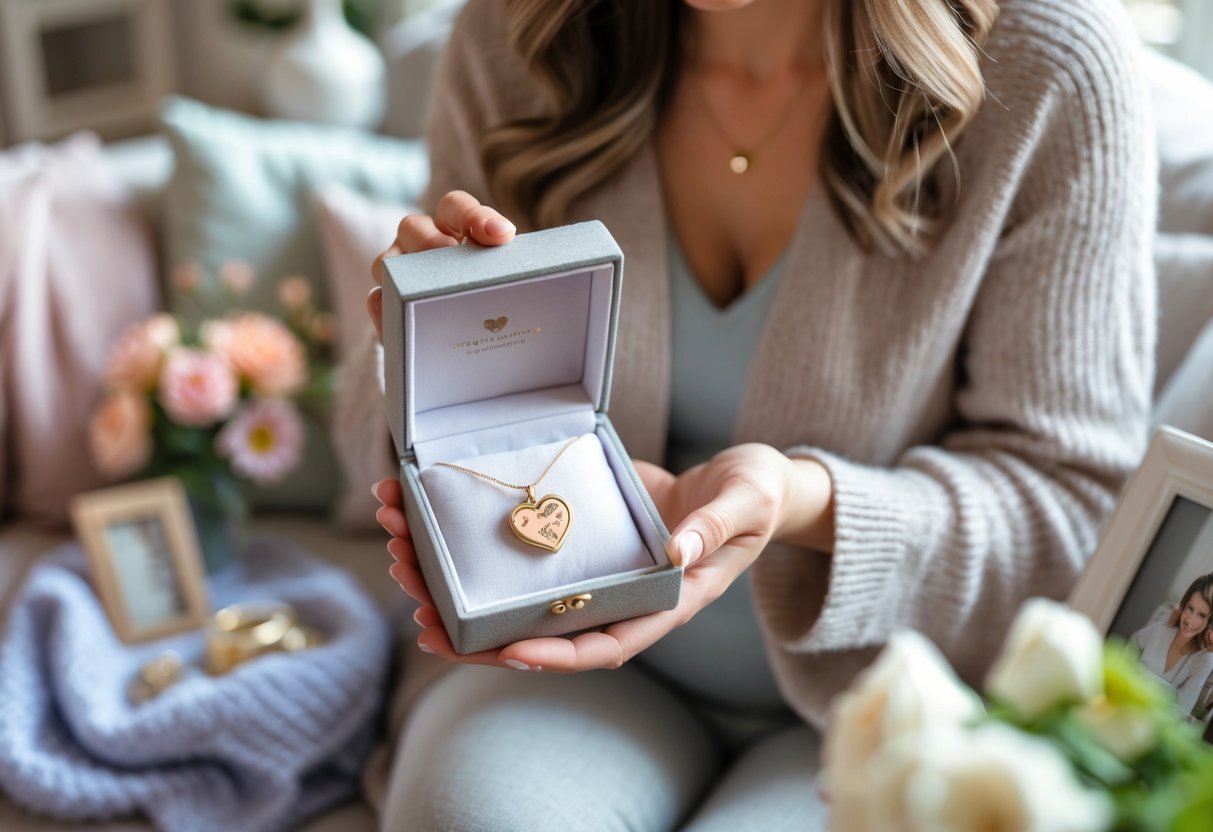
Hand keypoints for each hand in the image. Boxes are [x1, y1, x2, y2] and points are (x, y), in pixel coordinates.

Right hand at [366, 190, 516, 338]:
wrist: (465, 335)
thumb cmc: (487, 293)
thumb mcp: (499, 275)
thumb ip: (508, 266)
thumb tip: (515, 256)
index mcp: (451, 227)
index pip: (456, 207)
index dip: (476, 216)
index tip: (502, 235)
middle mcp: (418, 243)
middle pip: (413, 227)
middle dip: (432, 242)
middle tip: (452, 259)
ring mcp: (396, 273)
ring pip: (385, 264)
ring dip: (405, 276)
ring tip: (426, 292)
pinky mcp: (385, 306)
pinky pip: (377, 303)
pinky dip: (386, 309)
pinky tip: (402, 320)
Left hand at [372, 443, 832, 672]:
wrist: (744, 482)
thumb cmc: (753, 497)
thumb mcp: (744, 503)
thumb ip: (714, 528)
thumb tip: (677, 552)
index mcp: (663, 602)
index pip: (604, 644)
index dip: (556, 653)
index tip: (508, 651)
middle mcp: (621, 597)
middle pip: (543, 630)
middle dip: (479, 631)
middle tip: (422, 612)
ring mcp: (596, 571)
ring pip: (520, 596)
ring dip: (461, 589)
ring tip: (406, 567)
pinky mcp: (578, 539)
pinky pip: (524, 555)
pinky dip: (479, 550)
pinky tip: (435, 535)